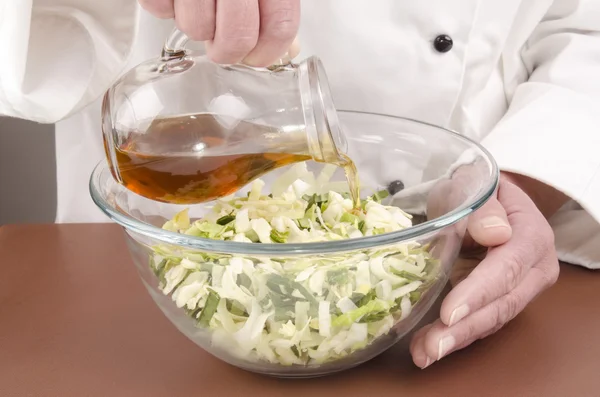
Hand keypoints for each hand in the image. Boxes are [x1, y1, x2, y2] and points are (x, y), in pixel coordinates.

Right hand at [139, 0, 300, 65]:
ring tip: (199, 1)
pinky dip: (166, 7)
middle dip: (228, 51)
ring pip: (196, 28)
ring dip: (196, 25)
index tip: (258, 57)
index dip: (268, 52)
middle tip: (223, 45)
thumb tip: (284, 44)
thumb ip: (276, 2)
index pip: (279, 26)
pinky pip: (160, 9)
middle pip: (237, 37)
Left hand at [410, 174, 559, 367]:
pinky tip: (427, 347)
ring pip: (491, 320)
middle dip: (465, 329)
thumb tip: (494, 233)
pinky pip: (481, 321)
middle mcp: (533, 269)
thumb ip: (483, 206)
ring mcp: (519, 288)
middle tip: (432, 348)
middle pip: (502, 304)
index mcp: (531, 237)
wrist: (486, 200)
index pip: (507, 269)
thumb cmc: (476, 189)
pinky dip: (455, 336)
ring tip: (423, 353)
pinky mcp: (499, 299)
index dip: (478, 293)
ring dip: (456, 340)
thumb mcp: (473, 184)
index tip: (449, 314)